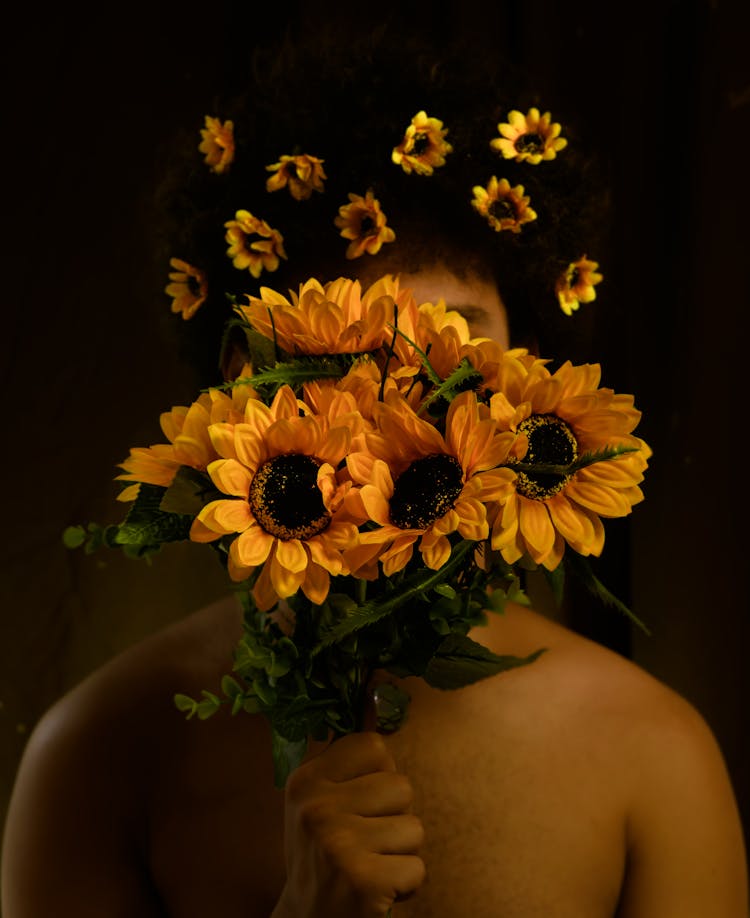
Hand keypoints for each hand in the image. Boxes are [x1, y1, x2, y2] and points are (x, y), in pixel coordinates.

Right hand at [272, 731, 424, 917]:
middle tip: (365, 842)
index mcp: (306, 780)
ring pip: (414, 828)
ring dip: (401, 852)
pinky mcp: (362, 882)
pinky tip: (377, 889)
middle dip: (394, 817)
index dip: (379, 775)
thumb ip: (349, 757)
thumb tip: (377, 690)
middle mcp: (316, 808)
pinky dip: (406, 884)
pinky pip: (417, 868)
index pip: (375, 746)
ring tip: (371, 864)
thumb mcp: (322, 800)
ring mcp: (338, 845)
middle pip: (401, 786)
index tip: (360, 802)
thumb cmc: (325, 852)